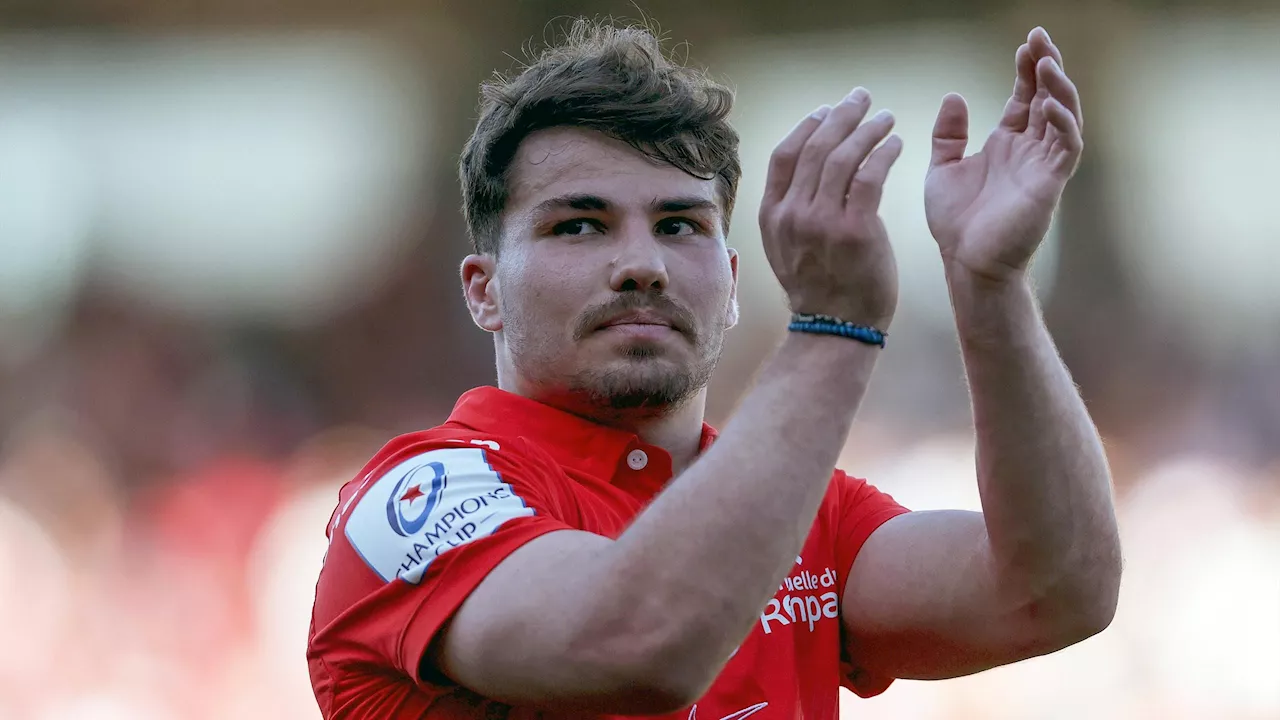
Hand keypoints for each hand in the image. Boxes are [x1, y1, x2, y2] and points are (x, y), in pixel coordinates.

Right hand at [759, 88, 901, 329]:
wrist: (836, 329)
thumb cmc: (820, 288)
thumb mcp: (787, 248)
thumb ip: (791, 210)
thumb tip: (807, 169)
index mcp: (772, 216)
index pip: (784, 155)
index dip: (806, 126)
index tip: (826, 110)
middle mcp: (793, 215)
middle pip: (815, 148)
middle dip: (840, 115)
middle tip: (861, 98)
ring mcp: (822, 223)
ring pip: (843, 157)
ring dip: (867, 129)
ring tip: (886, 118)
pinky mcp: (855, 230)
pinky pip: (871, 177)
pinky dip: (884, 153)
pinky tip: (896, 143)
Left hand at [924, 27, 1083, 283]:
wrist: (965, 263)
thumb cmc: (956, 223)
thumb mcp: (942, 169)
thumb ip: (948, 135)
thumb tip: (955, 96)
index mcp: (1007, 145)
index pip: (1025, 97)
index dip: (1028, 69)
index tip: (1026, 43)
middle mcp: (1030, 151)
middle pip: (1048, 98)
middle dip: (1047, 67)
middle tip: (1041, 38)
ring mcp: (1043, 166)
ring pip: (1064, 116)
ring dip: (1058, 88)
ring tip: (1047, 63)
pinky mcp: (1050, 183)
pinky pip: (1066, 146)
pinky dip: (1062, 122)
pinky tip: (1050, 103)